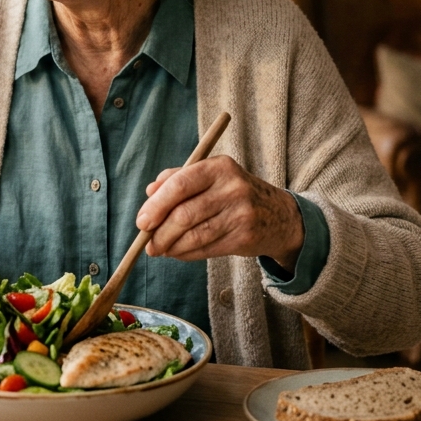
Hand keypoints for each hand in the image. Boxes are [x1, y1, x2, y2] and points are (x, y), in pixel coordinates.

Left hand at [135, 156, 304, 269]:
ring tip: (160, 250)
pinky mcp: (245, 237)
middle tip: (147, 244)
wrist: (279, 216)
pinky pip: (206, 249)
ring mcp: (241, 213)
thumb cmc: (234, 193)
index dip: (156, 206)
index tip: (141, 222)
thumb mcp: (211, 176)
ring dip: (171, 247)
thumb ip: (178, 178)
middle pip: (184, 214)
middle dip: (160, 233)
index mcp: (219, 166)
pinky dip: (187, 254)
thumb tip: (149, 192)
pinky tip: (178, 253)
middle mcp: (232, 188)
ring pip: (194, 236)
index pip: (180, 185)